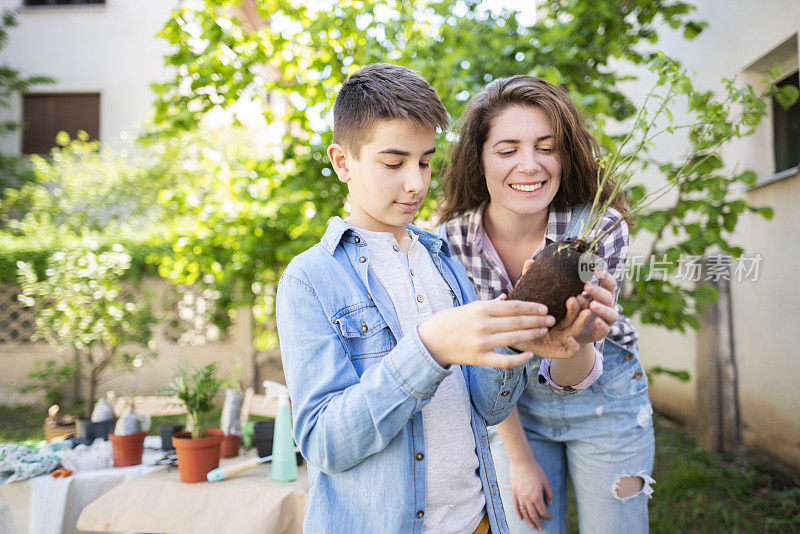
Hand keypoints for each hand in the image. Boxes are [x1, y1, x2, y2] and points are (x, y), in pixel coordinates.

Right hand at [418, 298, 554, 367]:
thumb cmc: (449, 321)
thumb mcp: (468, 307)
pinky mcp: (480, 359)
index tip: (544, 308)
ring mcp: (482, 343)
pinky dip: (520, 359)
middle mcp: (483, 324)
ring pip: (515, 338)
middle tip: (551, 319)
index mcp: (481, 308)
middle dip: (537, 320)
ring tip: (544, 331)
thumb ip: (489, 304)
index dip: (531, 307)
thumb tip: (506, 298)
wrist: (430, 341)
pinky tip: (530, 355)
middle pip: (518, 322)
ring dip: (533, 334)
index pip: (513, 306)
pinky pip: (505, 360)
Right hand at [510, 459, 552, 529]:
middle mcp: (528, 499)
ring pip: (524, 513)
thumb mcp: (545, 481)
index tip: (550, 517)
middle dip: (538, 522)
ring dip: (529, 521)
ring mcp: (520, 496)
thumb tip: (550, 503)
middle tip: (541, 528)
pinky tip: (521, 518)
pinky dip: (518, 513)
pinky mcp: (514, 493)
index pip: (543, 511)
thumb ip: (548, 493)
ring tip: (532, 526)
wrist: (521, 462)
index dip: (547, 516)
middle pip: (533, 515)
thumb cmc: (535, 470)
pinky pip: (516, 506)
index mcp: (537, 496)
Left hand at [572, 271, 618, 344]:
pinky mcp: (601, 333)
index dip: (604, 275)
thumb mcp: (574, 299)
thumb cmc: (575, 311)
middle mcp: (608, 307)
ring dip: (602, 308)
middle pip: (608, 297)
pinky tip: (596, 320)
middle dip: (598, 291)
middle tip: (586, 286)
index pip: (609, 284)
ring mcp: (607, 321)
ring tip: (592, 305)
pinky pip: (605, 329)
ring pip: (611, 314)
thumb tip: (568, 275)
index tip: (594, 268)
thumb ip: (575, 291)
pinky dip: (602, 325)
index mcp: (603, 296)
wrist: (573, 333)